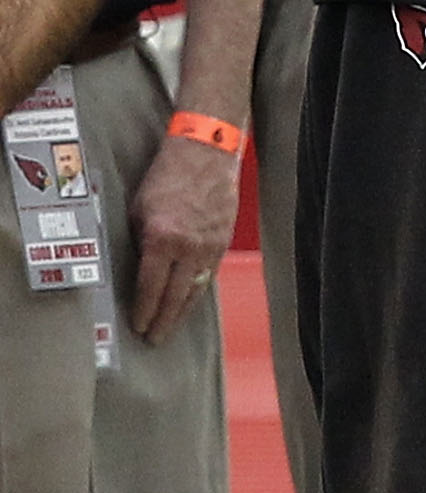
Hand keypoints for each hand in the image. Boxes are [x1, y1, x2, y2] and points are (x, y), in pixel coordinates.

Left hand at [129, 132, 238, 343]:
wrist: (206, 153)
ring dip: (182, 313)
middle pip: (175, 296)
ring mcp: (209, 247)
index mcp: (162, 239)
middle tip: (154, 339)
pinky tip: (191, 301)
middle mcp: (188, 248)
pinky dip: (198, 292)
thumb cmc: (168, 174)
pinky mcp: (223, 241)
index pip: (150, 286)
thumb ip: (139, 240)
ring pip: (196, 290)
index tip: (137, 326)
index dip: (143, 310)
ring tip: (171, 328)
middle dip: (163, 321)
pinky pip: (209, 275)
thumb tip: (135, 266)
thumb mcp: (139, 208)